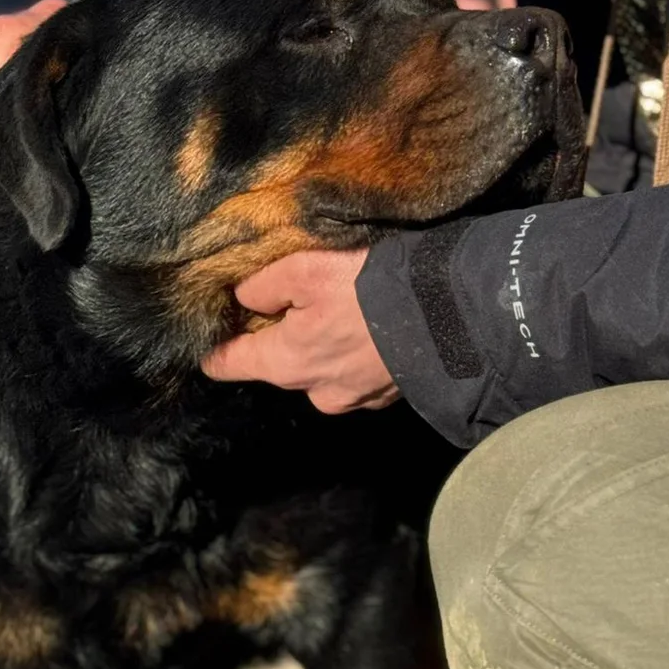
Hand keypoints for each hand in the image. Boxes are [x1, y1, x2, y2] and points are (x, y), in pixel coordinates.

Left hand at [202, 249, 399, 413]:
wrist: (455, 314)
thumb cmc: (371, 288)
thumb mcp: (305, 269)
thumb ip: (262, 286)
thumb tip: (244, 298)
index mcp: (286, 364)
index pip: (226, 365)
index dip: (214, 344)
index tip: (212, 326)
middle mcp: (315, 392)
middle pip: (277, 364)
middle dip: (280, 335)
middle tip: (296, 299)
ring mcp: (354, 399)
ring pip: (320, 369)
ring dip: (323, 344)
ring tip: (344, 308)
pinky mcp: (386, 394)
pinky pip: (355, 374)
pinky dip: (357, 352)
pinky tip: (372, 325)